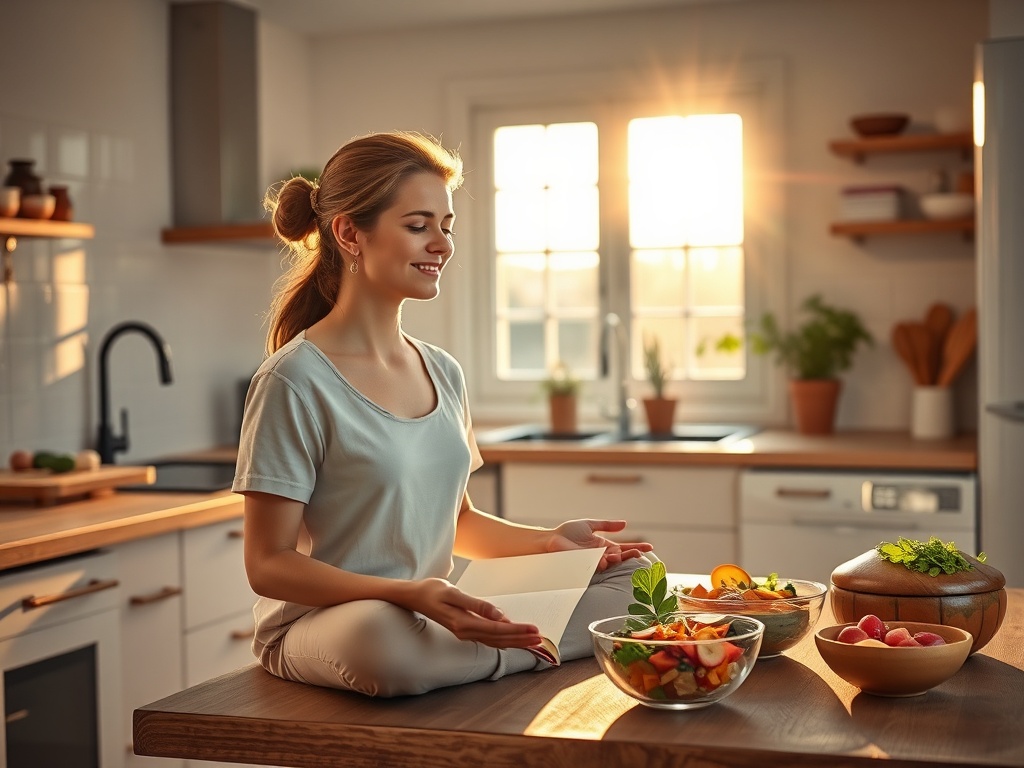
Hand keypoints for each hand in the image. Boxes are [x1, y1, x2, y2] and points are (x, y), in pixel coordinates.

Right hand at [396, 577, 542, 649]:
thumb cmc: (433, 590)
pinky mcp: (466, 631)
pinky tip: (515, 640)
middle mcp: (465, 632)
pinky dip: (505, 640)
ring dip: (515, 641)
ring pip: (495, 642)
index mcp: (463, 623)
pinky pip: (489, 639)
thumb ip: (476, 604)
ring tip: (534, 641)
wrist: (414, 597)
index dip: (517, 631)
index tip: (534, 630)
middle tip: (541, 637)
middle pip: (499, 639)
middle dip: (521, 639)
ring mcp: (465, 633)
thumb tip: (499, 615)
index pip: (497, 630)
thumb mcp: (453, 592)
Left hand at [547, 518, 653, 570]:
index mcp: (603, 546)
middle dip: (633, 555)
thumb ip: (606, 525)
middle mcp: (601, 556)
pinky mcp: (587, 566)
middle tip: (643, 553)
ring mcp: (595, 562)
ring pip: (613, 563)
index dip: (636, 547)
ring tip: (629, 554)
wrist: (551, 540)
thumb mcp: (589, 525)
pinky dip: (606, 561)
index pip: (623, 548)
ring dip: (621, 558)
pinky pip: (600, 565)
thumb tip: (624, 523)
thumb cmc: (566, 533)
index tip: (650, 547)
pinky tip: (609, 557)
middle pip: (622, 557)